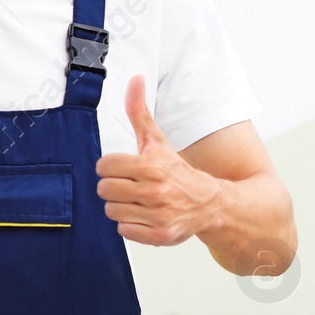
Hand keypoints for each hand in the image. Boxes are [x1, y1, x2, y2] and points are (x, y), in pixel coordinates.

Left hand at [95, 75, 221, 245]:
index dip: (111, 167)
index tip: (125, 169)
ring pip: (111, 211)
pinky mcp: (160, 236)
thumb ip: (140, 112)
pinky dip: (131, 226)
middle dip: (115, 187)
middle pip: (104, 189)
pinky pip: (123, 231)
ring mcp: (158, 215)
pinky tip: (145, 216)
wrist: (210, 203)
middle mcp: (155, 192)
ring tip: (139, 201)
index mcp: (151, 166)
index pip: (104, 166)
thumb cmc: (176, 169)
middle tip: (132, 186)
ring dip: (122, 207)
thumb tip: (135, 79)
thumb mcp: (157, 140)